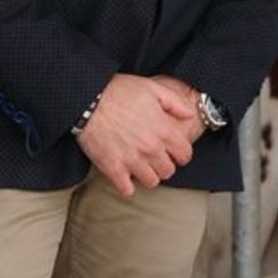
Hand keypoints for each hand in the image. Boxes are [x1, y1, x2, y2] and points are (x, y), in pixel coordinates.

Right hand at [75, 73, 197, 195]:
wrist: (87, 99)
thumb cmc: (118, 90)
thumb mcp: (151, 88)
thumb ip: (175, 103)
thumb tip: (190, 115)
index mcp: (163, 130)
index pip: (185, 155)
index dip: (181, 154)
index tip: (174, 152)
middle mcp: (151, 148)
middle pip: (168, 171)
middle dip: (164, 165)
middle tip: (154, 158)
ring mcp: (132, 160)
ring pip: (151, 182)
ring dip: (147, 175)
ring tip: (140, 166)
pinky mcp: (113, 168)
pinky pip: (127, 189)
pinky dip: (127, 185)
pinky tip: (124, 174)